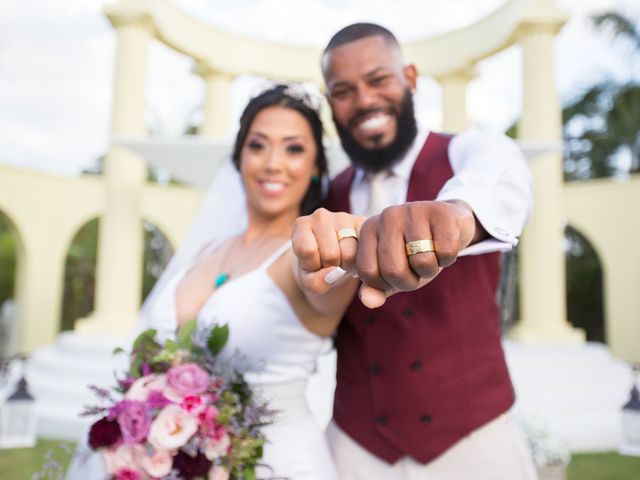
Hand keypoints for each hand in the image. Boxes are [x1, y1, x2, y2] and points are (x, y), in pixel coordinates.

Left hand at [292, 208, 365, 294]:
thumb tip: (334, 274)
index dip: (313, 265)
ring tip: (341, 259)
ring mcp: (343, 217)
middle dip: (332, 266)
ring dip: (347, 265)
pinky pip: (365, 250)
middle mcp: (321, 216)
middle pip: (331, 254)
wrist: (330, 258)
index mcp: (301, 225)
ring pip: (350, 254)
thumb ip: (315, 282)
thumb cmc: (315, 268)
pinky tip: (353, 256)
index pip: (307, 251)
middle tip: (330, 263)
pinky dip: (360, 260)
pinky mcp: (363, 222)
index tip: (313, 264)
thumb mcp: (308, 281)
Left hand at [356, 200, 478, 307]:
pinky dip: (448, 258)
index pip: (368, 273)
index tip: (397, 274)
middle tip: (416, 269)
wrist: (449, 225)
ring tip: (431, 255)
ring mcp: (413, 210)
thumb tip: (369, 302)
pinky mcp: (440, 211)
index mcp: (369, 230)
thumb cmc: (415, 253)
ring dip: (431, 269)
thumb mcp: (393, 272)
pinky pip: (446, 252)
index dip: (386, 284)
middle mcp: (387, 216)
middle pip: (394, 270)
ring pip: (422, 262)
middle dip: (410, 281)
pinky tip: (444, 246)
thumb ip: (376, 289)